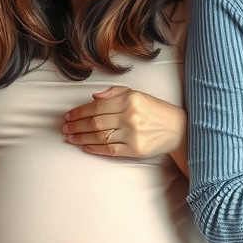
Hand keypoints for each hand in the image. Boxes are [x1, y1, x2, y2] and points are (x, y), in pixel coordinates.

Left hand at [62, 85, 183, 158]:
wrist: (177, 129)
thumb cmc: (155, 111)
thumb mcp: (137, 95)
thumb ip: (115, 93)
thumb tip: (93, 97)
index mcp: (129, 100)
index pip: (97, 106)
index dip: (79, 112)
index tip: (68, 115)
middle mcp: (130, 116)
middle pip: (95, 122)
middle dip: (77, 125)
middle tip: (64, 127)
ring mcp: (132, 134)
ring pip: (100, 137)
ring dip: (82, 138)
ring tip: (70, 137)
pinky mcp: (135, 150)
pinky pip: (111, 150)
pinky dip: (96, 149)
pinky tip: (85, 147)